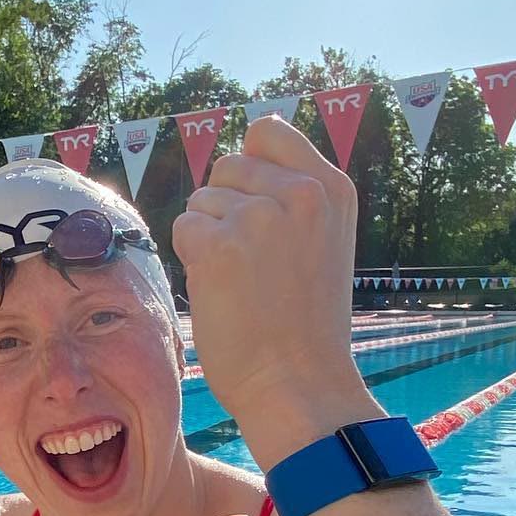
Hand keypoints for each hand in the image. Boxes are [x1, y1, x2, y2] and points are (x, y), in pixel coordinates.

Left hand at [173, 116, 369, 442]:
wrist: (299, 385)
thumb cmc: (306, 326)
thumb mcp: (325, 243)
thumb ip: (292, 199)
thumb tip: (239, 162)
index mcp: (331, 188)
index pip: (267, 130)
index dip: (247, 164)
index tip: (252, 204)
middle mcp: (299, 193)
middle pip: (226, 168)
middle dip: (225, 209)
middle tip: (252, 265)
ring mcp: (259, 216)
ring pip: (201, 202)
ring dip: (208, 239)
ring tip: (243, 284)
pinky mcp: (218, 245)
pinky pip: (183, 229)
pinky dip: (191, 261)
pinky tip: (222, 293)